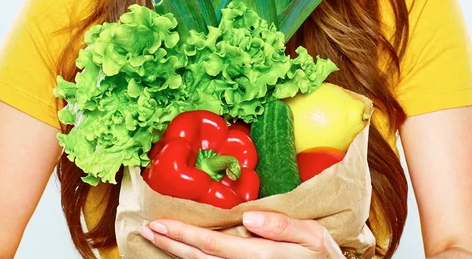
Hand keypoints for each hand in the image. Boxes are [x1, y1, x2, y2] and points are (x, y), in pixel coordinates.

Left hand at [138, 210, 345, 257]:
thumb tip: (250, 216)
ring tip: (158, 238)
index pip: (212, 244)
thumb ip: (282, 226)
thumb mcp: (313, 237)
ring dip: (178, 252)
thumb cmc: (323, 257)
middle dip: (172, 244)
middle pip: (200, 258)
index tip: (161, 224)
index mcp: (259, 255)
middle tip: (148, 229)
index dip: (184, 235)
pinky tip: (184, 252)